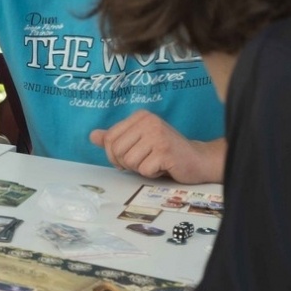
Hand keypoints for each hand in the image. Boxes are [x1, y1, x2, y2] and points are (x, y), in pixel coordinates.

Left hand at [88, 111, 224, 182]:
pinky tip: (163, 166)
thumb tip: (93, 136)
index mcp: (140, 116)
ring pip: (129, 161)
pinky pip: (144, 170)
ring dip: (140, 168)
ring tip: (155, 162)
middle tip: (143, 162)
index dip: (113, 155)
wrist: (196, 160)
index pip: (110, 138)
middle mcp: (148, 121)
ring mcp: (157, 135)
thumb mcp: (138, 141)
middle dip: (127, 163)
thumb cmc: (165, 152)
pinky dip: (152, 173)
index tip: (125, 159)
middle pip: (117, 150)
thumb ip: (116, 138)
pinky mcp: (165, 151)